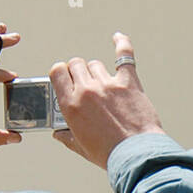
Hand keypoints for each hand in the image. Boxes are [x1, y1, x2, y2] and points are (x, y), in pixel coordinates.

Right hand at [49, 32, 165, 169]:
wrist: (135, 154)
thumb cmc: (109, 153)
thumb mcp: (80, 147)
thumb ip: (66, 137)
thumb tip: (58, 133)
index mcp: (71, 105)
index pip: (57, 72)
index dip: (60, 72)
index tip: (64, 77)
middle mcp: (87, 90)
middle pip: (76, 64)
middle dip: (78, 71)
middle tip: (84, 82)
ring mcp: (108, 84)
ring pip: (96, 64)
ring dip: (96, 71)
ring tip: (103, 85)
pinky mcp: (128, 82)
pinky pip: (124, 54)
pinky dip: (121, 44)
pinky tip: (118, 38)